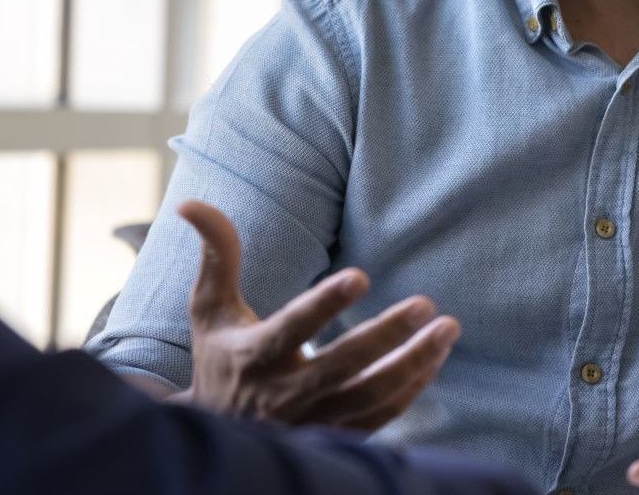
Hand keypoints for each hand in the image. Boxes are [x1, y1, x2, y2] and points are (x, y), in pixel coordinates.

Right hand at [168, 200, 460, 430]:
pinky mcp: (333, 436)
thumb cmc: (218, 358)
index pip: (293, 327)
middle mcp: (284, 394)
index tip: (362, 274)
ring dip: (413, 364)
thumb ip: (217, 255)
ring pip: (370, 396)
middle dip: (387, 336)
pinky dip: (411, 389)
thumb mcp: (209, 309)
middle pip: (343, 366)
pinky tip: (433, 358)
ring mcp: (312, 420)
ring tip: (447, 329)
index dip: (326, 304)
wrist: (217, 433)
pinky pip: (381, 417)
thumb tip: (191, 203)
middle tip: (426, 304)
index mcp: (254, 356)